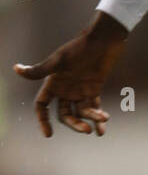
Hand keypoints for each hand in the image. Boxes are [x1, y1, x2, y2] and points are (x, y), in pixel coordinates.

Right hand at [13, 12, 128, 137]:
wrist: (103, 41)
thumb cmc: (79, 49)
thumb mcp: (59, 61)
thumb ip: (40, 70)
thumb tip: (16, 69)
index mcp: (52, 83)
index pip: (42, 105)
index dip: (43, 119)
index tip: (49, 134)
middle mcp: (64, 89)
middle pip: (65, 113)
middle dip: (74, 123)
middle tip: (85, 130)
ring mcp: (79, 90)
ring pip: (81, 112)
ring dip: (91, 119)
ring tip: (103, 118)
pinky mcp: (93, 89)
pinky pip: (94, 107)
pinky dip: (98, 119)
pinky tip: (101, 130)